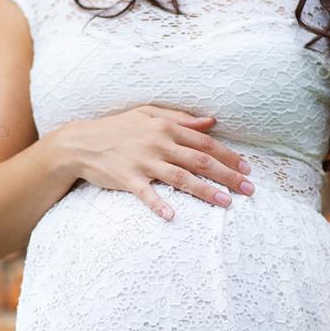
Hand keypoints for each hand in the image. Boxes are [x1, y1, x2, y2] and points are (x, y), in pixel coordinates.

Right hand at [46, 105, 253, 219]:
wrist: (80, 142)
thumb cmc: (117, 128)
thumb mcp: (148, 114)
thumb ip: (180, 118)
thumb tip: (210, 121)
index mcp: (166, 127)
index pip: (205, 143)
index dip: (228, 156)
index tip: (246, 169)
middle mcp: (158, 143)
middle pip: (201, 161)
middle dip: (227, 176)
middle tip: (248, 190)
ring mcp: (143, 162)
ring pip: (182, 178)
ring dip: (206, 191)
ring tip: (226, 203)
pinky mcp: (127, 178)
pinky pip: (147, 194)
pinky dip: (159, 204)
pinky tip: (173, 216)